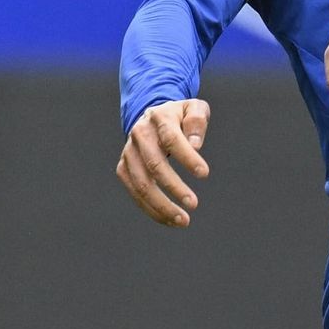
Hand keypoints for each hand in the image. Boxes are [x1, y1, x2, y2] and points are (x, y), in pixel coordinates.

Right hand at [116, 98, 210, 226]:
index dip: (187, 157)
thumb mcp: (195, 108)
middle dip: (174, 187)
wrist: (151, 116)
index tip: (205, 174)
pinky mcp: (123, 168)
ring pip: (141, 184)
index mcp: (159, 117)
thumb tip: (195, 145)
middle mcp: (140, 135)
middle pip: (154, 164)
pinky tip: (170, 220)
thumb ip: (197, 121)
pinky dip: (152, 209)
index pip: (172, 139)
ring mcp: (128, 153)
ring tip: (184, 220)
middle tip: (194, 205)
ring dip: (161, 205)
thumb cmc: (180, 116)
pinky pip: (135, 193)